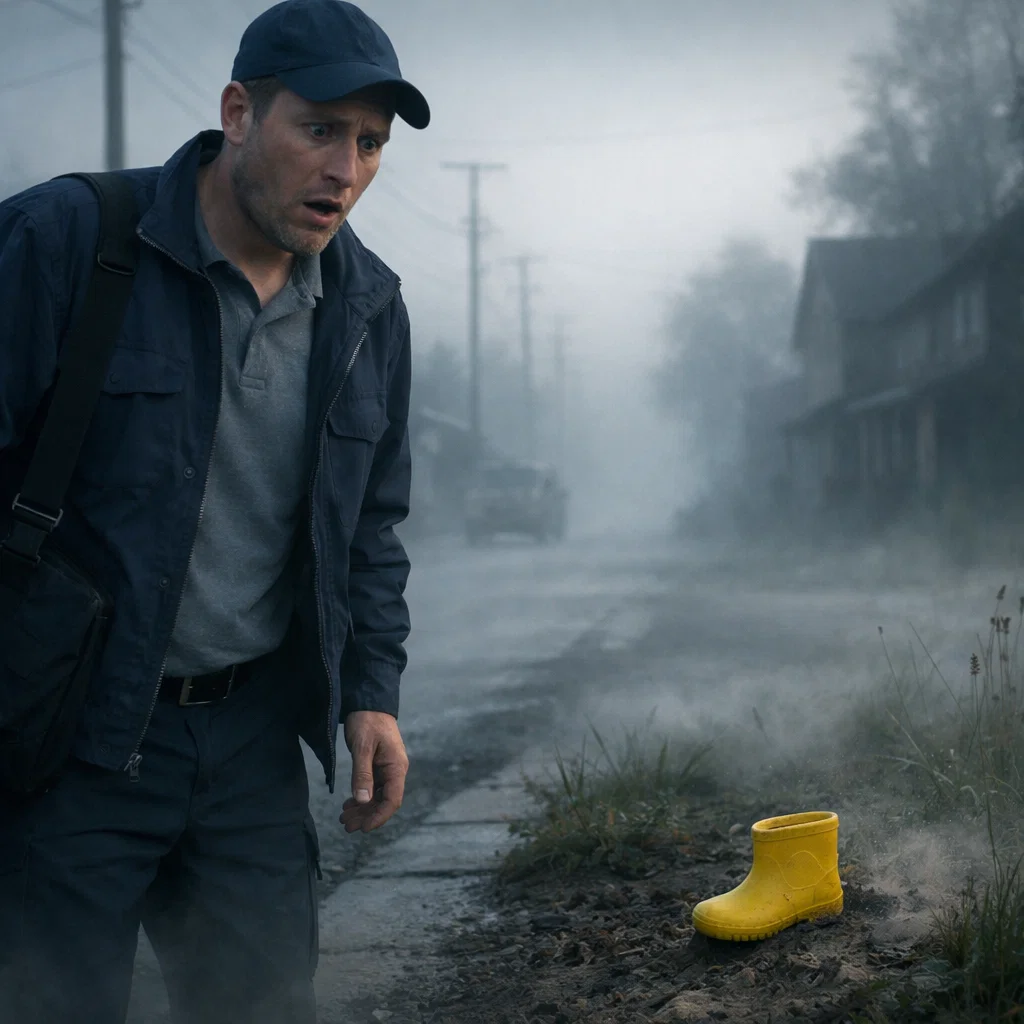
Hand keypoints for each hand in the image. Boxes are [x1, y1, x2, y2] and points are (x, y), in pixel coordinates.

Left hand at [340, 711, 408, 833]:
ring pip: (377, 796)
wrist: (368, 702)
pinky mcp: (378, 766)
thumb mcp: (362, 747)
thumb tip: (363, 801)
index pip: (393, 800)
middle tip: (346, 825)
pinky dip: (361, 798)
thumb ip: (363, 774)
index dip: (379, 817)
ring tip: (344, 818)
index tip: (363, 828)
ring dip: (362, 809)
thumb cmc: (367, 721)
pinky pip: (372, 788)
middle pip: (384, 802)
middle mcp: (394, 770)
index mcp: (396, 767)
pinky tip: (349, 804)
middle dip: (366, 816)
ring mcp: (387, 769)